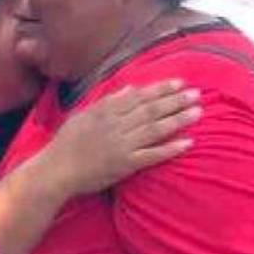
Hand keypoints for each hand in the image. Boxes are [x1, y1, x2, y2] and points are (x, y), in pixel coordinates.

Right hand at [43, 79, 200, 197]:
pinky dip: (170, 149)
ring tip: (198, 112)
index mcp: (104, 112)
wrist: (55, 170)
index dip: (160, 89)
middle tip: (196, 94)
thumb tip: (130, 89)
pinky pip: (152, 155)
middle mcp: (114, 126)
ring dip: (178, 120)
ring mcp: (121, 145)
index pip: (138, 97)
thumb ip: (107, 101)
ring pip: (154, 129)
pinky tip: (188, 143)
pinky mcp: (125, 164)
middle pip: (150, 110)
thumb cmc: (65, 143)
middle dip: (174, 101)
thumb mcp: (82, 115)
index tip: (179, 82)